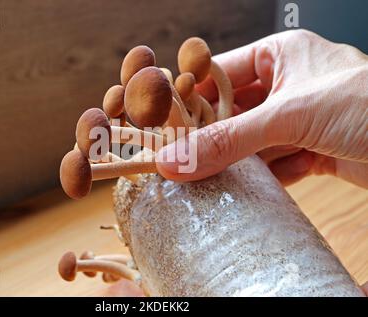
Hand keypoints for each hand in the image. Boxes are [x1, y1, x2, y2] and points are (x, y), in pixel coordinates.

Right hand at [156, 30, 367, 186]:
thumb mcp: (290, 116)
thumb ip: (229, 141)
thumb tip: (177, 160)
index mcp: (279, 55)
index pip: (217, 74)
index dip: (189, 99)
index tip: (163, 126)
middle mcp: (287, 84)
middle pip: (233, 111)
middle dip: (209, 136)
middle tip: (178, 158)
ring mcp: (300, 118)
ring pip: (251, 140)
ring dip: (232, 160)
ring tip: (201, 178)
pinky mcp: (313, 148)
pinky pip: (274, 163)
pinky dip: (259, 177)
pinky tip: (240, 189)